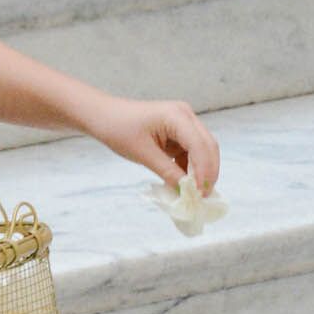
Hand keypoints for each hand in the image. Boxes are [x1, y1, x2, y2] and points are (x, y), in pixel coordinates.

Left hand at [92, 95, 221, 193]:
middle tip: (203, 197)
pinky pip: (191, 152)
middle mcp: (185, 116)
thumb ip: (167, 171)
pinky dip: (190, 168)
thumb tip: (186, 191)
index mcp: (177, 116)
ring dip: (200, 171)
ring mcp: (184, 123)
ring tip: (194, 193)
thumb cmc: (119, 129)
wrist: (104, 116)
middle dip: (208, 172)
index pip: (200, 145)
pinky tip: (184, 183)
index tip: (199, 193)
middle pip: (208, 146)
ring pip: (203, 150)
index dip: (203, 171)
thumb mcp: (143, 154)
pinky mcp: (179, 132)